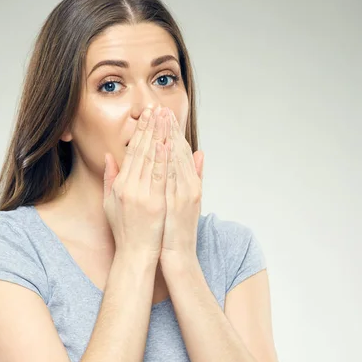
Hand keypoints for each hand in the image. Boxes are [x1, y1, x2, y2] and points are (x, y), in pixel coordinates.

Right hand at [103, 106, 168, 262]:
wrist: (135, 254)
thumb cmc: (125, 231)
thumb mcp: (110, 203)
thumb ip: (110, 178)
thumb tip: (110, 156)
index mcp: (120, 185)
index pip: (132, 152)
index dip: (140, 132)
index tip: (146, 116)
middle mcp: (129, 187)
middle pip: (141, 151)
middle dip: (149, 127)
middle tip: (156, 107)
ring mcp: (141, 195)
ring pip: (151, 159)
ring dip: (158, 136)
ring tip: (164, 118)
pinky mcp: (154, 203)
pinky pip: (160, 176)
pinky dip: (163, 159)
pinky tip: (167, 143)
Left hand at [160, 109, 204, 264]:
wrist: (178, 254)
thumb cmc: (178, 229)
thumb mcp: (190, 201)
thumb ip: (194, 177)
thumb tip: (200, 154)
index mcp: (190, 184)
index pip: (181, 152)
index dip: (173, 132)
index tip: (165, 114)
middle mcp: (189, 185)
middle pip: (179, 151)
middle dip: (170, 129)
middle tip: (162, 108)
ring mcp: (184, 193)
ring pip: (176, 159)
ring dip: (169, 137)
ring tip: (161, 117)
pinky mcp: (178, 202)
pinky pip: (171, 177)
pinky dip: (168, 160)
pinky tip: (163, 144)